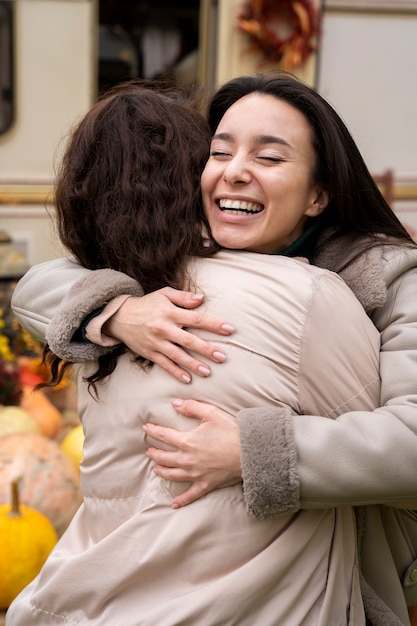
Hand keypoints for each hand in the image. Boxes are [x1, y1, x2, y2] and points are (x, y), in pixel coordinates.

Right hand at [103, 287, 234, 382]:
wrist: (119, 317)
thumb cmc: (147, 304)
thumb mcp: (164, 294)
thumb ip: (183, 297)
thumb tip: (202, 299)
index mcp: (170, 313)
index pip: (196, 319)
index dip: (213, 324)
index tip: (229, 329)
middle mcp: (164, 328)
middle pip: (189, 340)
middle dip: (206, 349)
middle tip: (222, 357)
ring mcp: (156, 342)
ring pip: (177, 355)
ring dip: (193, 364)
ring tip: (208, 372)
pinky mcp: (149, 353)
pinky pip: (164, 364)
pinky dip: (175, 372)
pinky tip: (187, 379)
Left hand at [144, 398, 241, 507]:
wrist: (249, 452)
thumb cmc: (231, 431)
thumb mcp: (211, 413)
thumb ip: (191, 407)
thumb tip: (175, 404)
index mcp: (187, 442)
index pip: (163, 436)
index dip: (153, 431)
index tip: (146, 429)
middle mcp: (187, 460)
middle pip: (163, 458)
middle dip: (154, 453)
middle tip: (149, 451)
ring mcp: (195, 474)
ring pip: (172, 475)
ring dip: (161, 471)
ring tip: (156, 468)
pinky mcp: (205, 485)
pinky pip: (190, 495)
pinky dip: (181, 500)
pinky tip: (174, 503)